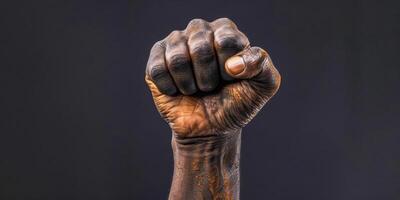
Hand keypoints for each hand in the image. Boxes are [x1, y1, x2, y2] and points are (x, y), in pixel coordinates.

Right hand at [145, 18, 280, 137]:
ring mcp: (175, 43)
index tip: (231, 79)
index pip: (226, 40)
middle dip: (208, 78)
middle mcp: (199, 31)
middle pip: (200, 49)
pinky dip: (171, 88)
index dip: (229, 68)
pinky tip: (177, 90)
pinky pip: (157, 69)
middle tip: (211, 87)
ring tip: (195, 89)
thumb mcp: (262, 85)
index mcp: (225, 31)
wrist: (210, 129)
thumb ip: (261, 65)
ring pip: (178, 59)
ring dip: (190, 85)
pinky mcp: (155, 59)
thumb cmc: (236, 103)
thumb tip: (232, 64)